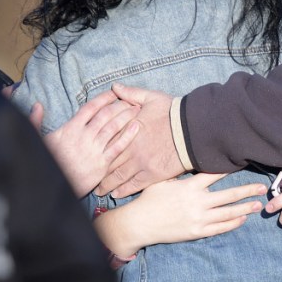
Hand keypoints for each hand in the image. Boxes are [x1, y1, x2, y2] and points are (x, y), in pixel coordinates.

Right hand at [42, 91, 140, 196]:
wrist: (53, 188)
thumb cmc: (47, 163)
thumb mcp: (39, 140)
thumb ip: (37, 121)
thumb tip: (38, 105)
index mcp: (70, 128)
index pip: (91, 107)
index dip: (104, 98)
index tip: (114, 93)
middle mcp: (84, 137)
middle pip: (106, 115)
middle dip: (119, 105)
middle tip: (130, 100)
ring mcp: (94, 151)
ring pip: (114, 128)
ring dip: (126, 116)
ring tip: (137, 109)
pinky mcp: (102, 165)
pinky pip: (118, 147)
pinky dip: (128, 136)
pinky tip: (137, 127)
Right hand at [93, 173, 265, 258]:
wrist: (139, 224)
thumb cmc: (149, 199)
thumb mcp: (162, 180)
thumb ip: (178, 172)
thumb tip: (186, 158)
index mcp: (189, 186)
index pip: (215, 174)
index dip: (230, 168)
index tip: (244, 163)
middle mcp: (197, 202)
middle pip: (229, 195)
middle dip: (247, 190)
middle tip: (262, 186)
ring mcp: (199, 218)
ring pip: (228, 213)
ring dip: (245, 208)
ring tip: (257, 204)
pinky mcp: (197, 232)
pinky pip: (219, 228)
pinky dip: (232, 224)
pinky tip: (242, 219)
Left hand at [95, 83, 181, 197]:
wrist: (192, 130)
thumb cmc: (172, 112)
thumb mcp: (150, 97)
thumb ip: (130, 93)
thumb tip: (114, 87)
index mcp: (128, 129)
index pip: (106, 141)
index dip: (96, 149)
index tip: (89, 154)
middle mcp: (131, 147)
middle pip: (108, 161)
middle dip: (98, 170)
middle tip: (89, 176)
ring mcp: (141, 162)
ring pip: (118, 176)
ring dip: (107, 184)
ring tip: (99, 190)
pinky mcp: (152, 174)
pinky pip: (133, 185)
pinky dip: (123, 190)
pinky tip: (116, 194)